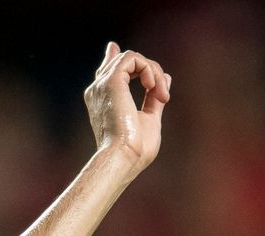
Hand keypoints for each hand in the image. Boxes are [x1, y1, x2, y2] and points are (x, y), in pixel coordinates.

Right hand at [84, 42, 170, 173]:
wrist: (123, 158)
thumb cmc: (135, 150)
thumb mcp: (149, 121)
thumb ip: (154, 99)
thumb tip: (165, 79)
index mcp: (104, 101)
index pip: (106, 72)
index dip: (113, 58)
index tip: (112, 48)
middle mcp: (99, 90)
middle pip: (124, 62)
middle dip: (151, 72)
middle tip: (164, 97)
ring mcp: (103, 84)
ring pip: (131, 58)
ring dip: (154, 72)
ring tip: (161, 95)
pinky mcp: (112, 80)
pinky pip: (132, 58)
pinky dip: (149, 69)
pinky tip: (153, 87)